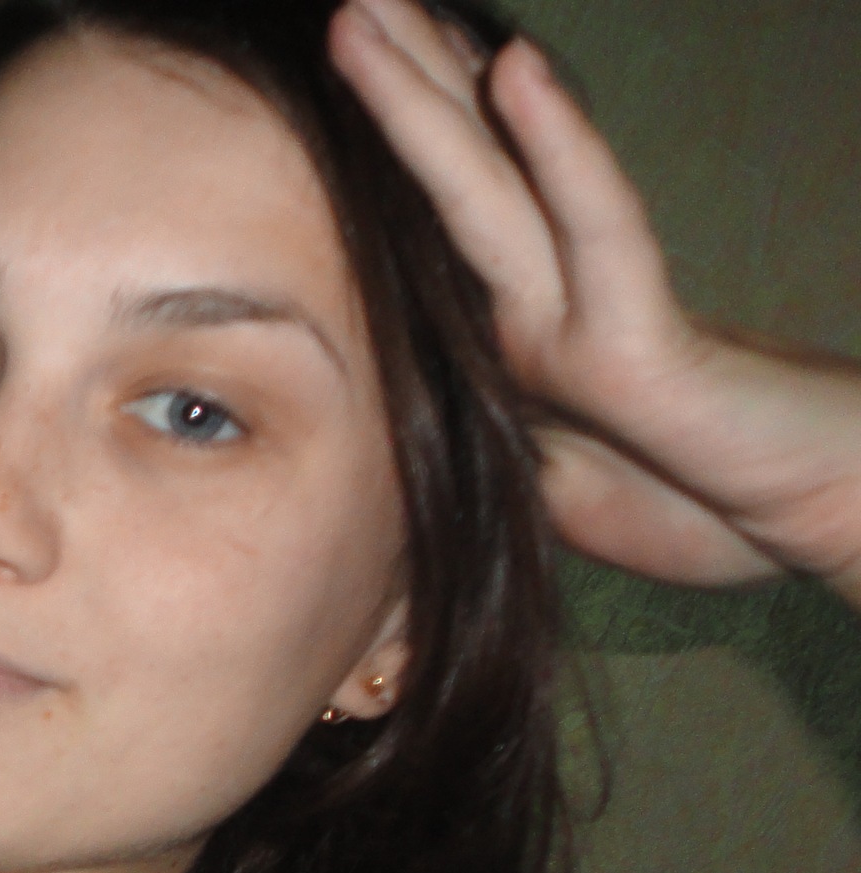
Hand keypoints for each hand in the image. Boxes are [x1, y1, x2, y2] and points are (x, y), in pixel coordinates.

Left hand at [329, 0, 860, 600]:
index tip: (356, 68)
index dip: (404, 144)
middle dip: (400, 86)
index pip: (448, 224)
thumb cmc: (705, 503)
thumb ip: (494, 452)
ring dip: (433, 92)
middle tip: (352, 1)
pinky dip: (556, 149)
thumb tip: (413, 438)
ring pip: (492, 184)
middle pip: (456, 176)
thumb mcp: (557, 497)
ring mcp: (586, 311)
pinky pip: (595, 226)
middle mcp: (544, 308)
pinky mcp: (639, 337)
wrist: (820, 526)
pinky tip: (516, 70)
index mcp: (521, 341)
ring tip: (378, 8)